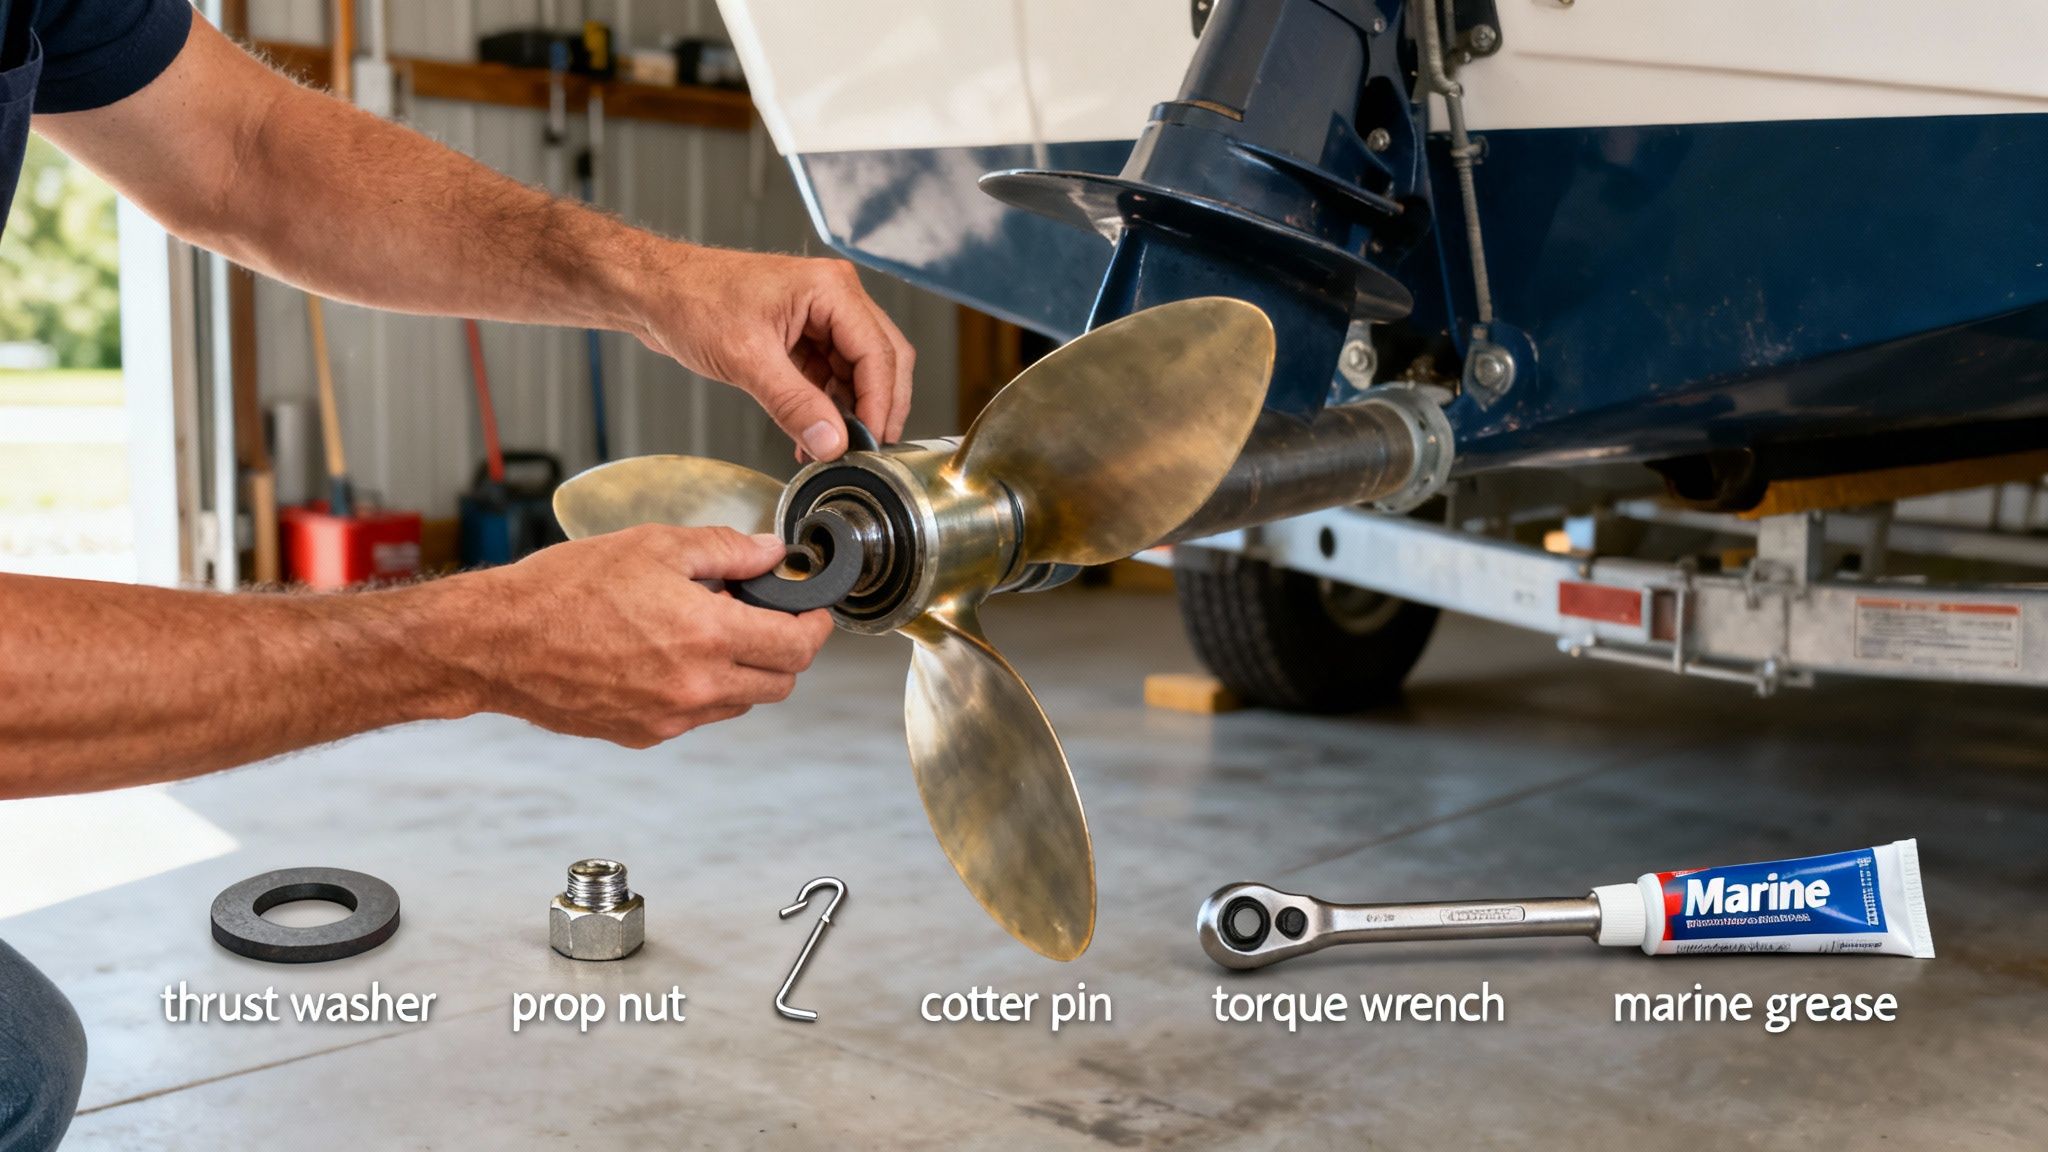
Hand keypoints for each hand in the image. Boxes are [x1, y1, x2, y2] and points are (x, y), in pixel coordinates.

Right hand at [457, 526, 833, 746]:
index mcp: (707, 635)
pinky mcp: (644, 734)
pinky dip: (701, 689)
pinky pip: (696, 716)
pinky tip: (670, 655)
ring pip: (740, 703)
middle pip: (780, 683)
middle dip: (786, 650)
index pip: (798, 646)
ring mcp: (671, 718)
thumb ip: (724, 550)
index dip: (816, 625)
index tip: (814, 610)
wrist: (496, 642)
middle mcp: (696, 687)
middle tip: (768, 617)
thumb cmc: (562, 590)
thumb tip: (770, 553)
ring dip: (744, 671)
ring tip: (709, 631)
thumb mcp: (652, 546)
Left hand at [631, 244, 914, 458]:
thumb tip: (832, 441)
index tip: (870, 443)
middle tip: (867, 450)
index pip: (878, 353)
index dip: (879, 403)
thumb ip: (794, 403)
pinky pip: (830, 374)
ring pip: (858, 370)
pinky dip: (826, 405)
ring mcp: (819, 315)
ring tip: (832, 448)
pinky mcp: (802, 333)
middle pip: (881, 358)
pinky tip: (812, 434)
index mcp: (830, 289)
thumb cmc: (691, 299)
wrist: (653, 291)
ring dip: (849, 410)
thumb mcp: (746, 359)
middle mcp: (833, 297)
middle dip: (876, 407)